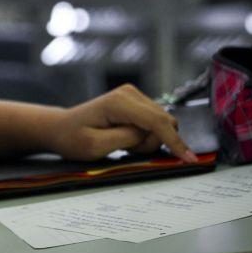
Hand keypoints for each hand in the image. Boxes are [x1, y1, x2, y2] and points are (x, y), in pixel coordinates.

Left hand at [45, 84, 196, 162]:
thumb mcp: (96, 146)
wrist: (62, 128)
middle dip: (152, 142)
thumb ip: (126, 138)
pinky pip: (155, 122)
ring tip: (124, 144)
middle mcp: (129, 93)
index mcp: (118, 103)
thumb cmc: (74, 139)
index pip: (156, 121)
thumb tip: (149, 134)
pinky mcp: (135, 101)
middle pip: (163, 122)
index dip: (175, 141)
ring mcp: (133, 95)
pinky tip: (127, 138)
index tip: (190, 159)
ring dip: (148, 140)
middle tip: (127, 151)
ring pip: (161, 122)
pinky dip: (145, 135)